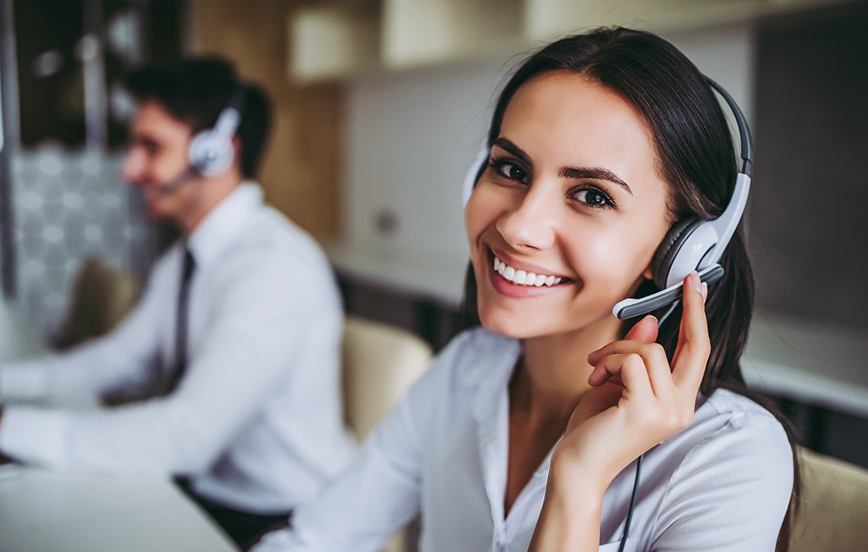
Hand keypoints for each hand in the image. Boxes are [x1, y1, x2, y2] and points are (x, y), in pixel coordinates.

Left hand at [550, 272, 709, 492]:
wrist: (577, 466)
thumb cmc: (594, 429)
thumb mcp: (616, 383)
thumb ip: (636, 356)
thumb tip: (652, 322)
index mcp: (678, 402)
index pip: (698, 354)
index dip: (699, 318)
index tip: (697, 286)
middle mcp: (681, 408)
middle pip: (696, 347)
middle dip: (693, 309)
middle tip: (686, 281)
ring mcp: (667, 412)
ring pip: (650, 350)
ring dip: (615, 351)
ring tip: (595, 369)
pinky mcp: (646, 410)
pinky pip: (631, 361)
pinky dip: (608, 362)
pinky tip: (594, 379)